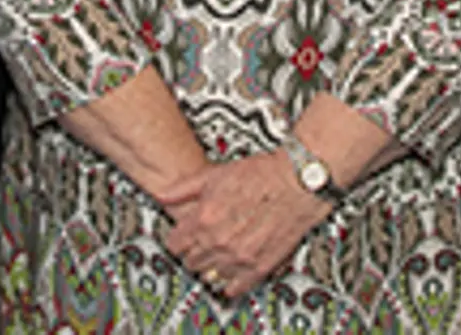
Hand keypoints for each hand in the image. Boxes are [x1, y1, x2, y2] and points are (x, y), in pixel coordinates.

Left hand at [159, 151, 327, 301]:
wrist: (297, 182)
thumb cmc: (262, 174)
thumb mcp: (216, 173)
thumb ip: (185, 188)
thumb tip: (163, 195)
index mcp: (204, 218)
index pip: (174, 245)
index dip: (177, 239)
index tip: (182, 236)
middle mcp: (219, 241)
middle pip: (190, 262)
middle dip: (192, 252)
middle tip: (201, 243)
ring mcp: (239, 257)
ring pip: (209, 276)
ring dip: (210, 267)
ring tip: (217, 254)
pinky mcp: (259, 267)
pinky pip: (234, 287)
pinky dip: (229, 282)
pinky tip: (231, 270)